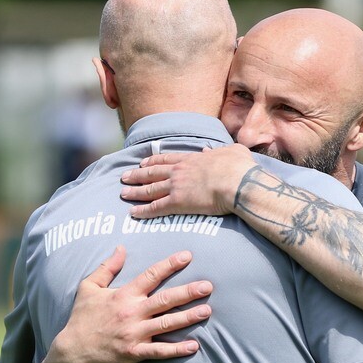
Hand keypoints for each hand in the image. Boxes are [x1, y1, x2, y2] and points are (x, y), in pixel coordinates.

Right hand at [52, 246, 212, 362]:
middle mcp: (132, 313)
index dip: (169, 265)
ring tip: (207, 310)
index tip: (187, 256)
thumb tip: (121, 248)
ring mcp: (134, 334)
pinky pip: (159, 351)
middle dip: (188, 292)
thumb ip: (106, 267)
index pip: (150, 276)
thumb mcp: (88, 288)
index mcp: (123, 295)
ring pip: (166, 324)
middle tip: (207, 286)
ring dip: (188, 317)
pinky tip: (194, 346)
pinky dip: (177, 350)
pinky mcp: (135, 352)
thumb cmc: (82, 318)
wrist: (73, 352)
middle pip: (165, 299)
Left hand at [120, 144, 256, 217]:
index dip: (153, 161)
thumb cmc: (239, 168)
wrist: (237, 182)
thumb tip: (210, 149)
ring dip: (135, 191)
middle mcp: (180, 171)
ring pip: (150, 189)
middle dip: (137, 175)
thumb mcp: (232, 151)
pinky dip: (143, 210)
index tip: (143, 162)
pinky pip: (156, 207)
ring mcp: (176, 186)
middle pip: (153, 172)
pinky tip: (133, 213)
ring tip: (123, 193)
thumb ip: (219, 150)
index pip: (167, 159)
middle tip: (125, 177)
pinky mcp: (178, 203)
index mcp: (192, 159)